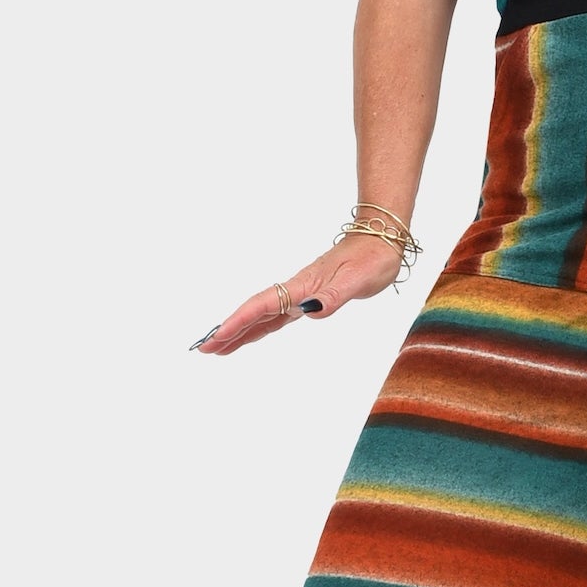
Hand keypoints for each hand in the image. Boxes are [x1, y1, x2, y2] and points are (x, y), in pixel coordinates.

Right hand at [191, 233, 406, 356]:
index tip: (217, 337)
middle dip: (230, 330)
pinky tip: (253, 333)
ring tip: (219, 346)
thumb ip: (334, 295)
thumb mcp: (358, 279)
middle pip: (255, 312)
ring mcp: (302, 292)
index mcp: (304, 286)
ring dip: (241, 330)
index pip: (264, 306)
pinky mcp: (310, 295)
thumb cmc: (373, 258)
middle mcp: (298, 289)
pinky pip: (277, 314)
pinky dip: (261, 325)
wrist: (382, 238)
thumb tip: (310, 309)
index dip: (240, 322)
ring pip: (264, 315)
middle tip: (204, 347)